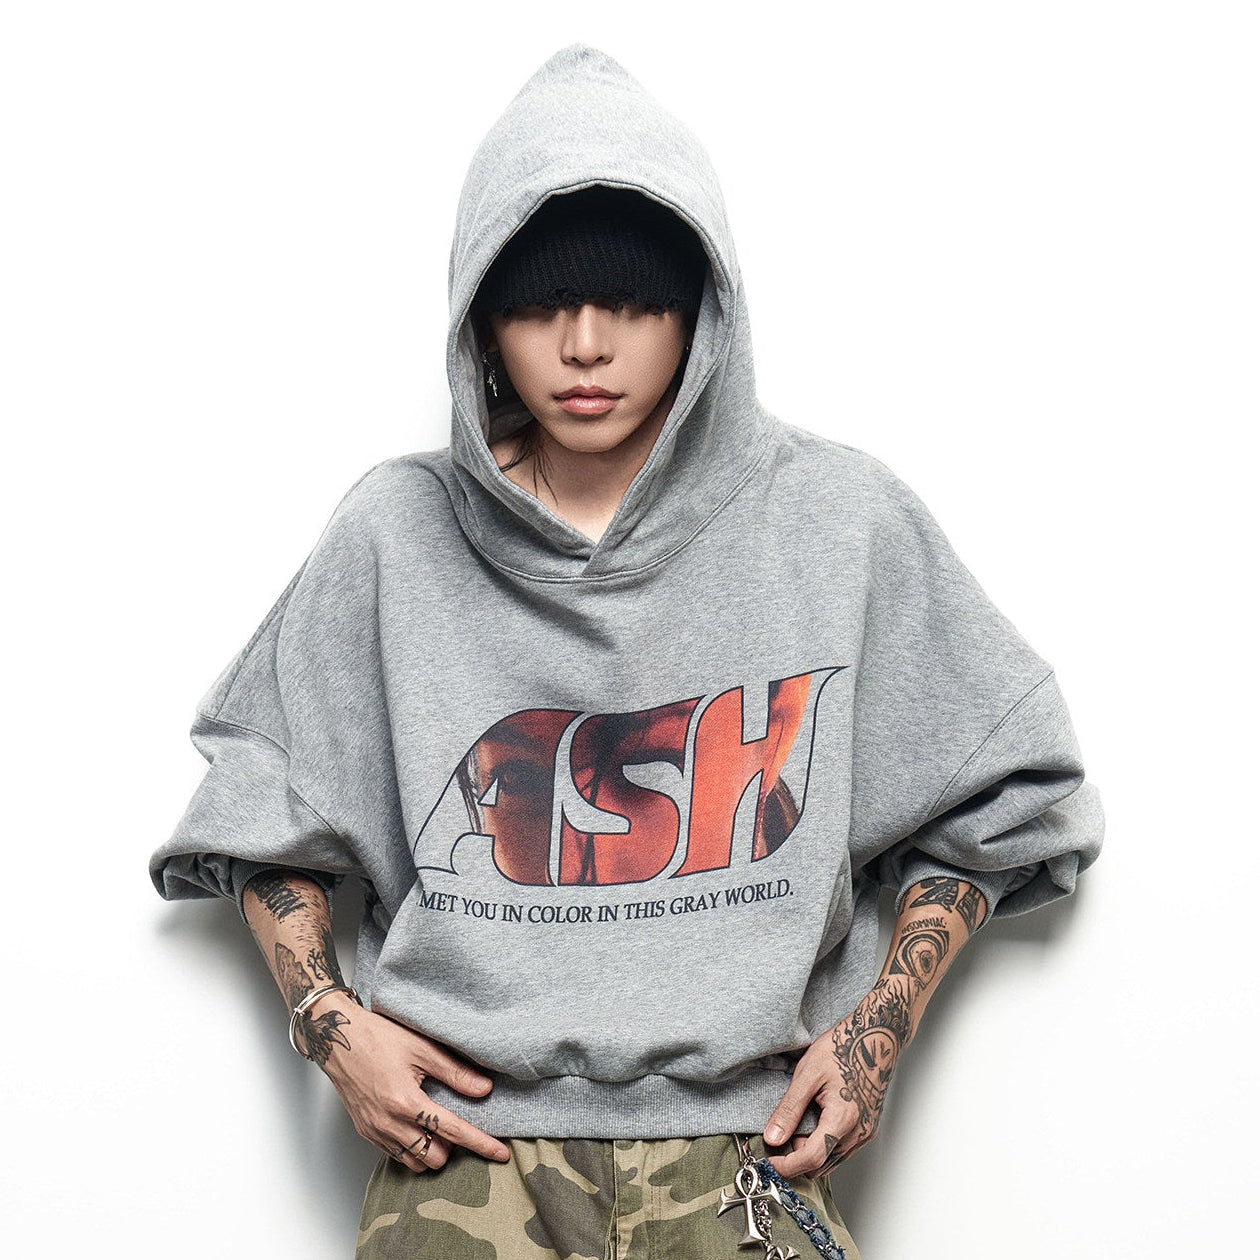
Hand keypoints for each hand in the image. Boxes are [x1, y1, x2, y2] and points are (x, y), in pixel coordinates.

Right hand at [308, 993, 510, 1173]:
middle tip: (459, 1123)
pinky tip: (417, 1127)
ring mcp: (375, 1131)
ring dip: (432, 1151)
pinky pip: (395, 1156)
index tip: (500, 1153)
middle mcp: (389, 1123)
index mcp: (406, 1102)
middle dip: (453, 1147)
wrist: (338, 1038)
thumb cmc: (378, 1037)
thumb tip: (485, 1089)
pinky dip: (412, 1149)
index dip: (480, 1143)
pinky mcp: (366, 1132)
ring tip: (438, 1126)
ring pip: (415, 1163)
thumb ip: (455, 1072)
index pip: (453, 1131)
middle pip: (435, 1158)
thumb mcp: (422, 1047)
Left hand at [763, 975, 916, 1177]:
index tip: (770, 1162)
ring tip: (796, 1127)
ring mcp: (866, 1131)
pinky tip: (813, 1124)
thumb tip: (772, 1137)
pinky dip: (825, 1146)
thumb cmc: (844, 1048)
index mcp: (843, 1118)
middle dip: (797, 1159)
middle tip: (779, 1139)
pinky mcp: (868, 1128)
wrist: (876, 1037)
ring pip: (833, 1160)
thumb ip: (789, 1109)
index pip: (812, 1158)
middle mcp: (859, 1131)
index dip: (788, 1165)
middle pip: (822, 1165)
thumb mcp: (808, 1074)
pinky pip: (843, 1150)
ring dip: (811, 1153)